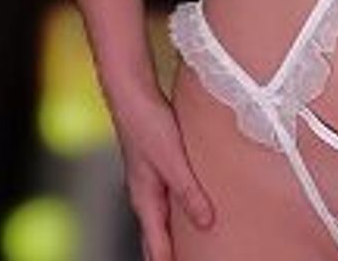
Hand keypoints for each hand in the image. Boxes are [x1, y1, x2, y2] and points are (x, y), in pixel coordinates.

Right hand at [108, 85, 214, 259]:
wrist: (131, 92)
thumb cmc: (147, 124)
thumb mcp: (173, 161)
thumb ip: (189, 192)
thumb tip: (206, 223)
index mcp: (145, 198)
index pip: (156, 244)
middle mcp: (144, 192)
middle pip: (154, 235)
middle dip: (164, 254)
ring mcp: (148, 179)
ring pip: (159, 217)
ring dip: (170, 234)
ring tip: (184, 248)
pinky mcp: (156, 164)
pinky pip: (166, 197)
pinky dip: (175, 211)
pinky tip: (187, 205)